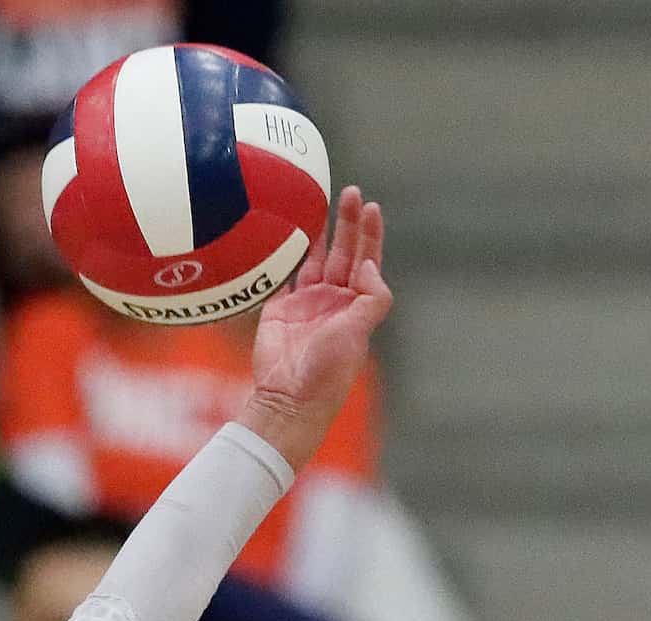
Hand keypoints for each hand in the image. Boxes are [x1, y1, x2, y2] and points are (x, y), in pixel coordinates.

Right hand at [241, 185, 392, 472]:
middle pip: (342, 253)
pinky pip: (282, 274)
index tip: (370, 206)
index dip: (370, 235)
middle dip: (347, 223)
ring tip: (318, 199)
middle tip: (350, 192)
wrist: (289, 399)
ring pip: (313, 258)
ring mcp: (305, 304)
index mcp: (355, 307)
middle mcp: (333, 302)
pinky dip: (285, 253)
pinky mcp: (279, 309)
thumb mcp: (359, 332)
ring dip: (317, 232)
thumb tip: (369, 263)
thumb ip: (372, 296)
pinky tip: (287, 229)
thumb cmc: (328, 371)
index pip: (366, 262)